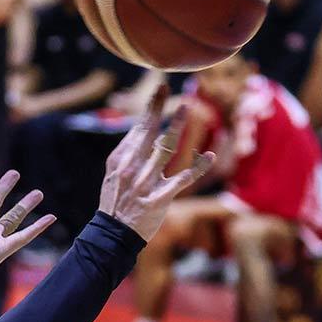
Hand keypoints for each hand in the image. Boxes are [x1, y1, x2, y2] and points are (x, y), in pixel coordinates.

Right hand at [97, 91, 211, 239]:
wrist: (114, 234)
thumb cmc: (115, 201)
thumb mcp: (113, 173)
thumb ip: (128, 153)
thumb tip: (144, 132)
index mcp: (120, 159)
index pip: (138, 129)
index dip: (150, 108)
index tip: (159, 90)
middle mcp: (132, 167)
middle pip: (148, 132)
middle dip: (157, 107)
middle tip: (166, 86)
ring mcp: (146, 182)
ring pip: (164, 148)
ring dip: (177, 126)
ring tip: (187, 108)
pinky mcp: (160, 198)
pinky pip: (182, 179)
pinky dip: (197, 167)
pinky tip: (209, 156)